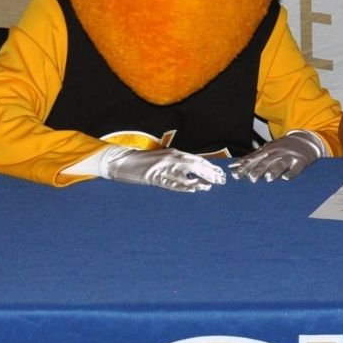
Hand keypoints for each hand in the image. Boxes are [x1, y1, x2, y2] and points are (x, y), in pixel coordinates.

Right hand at [100, 146, 225, 191]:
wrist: (122, 161)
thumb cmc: (144, 161)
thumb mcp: (163, 158)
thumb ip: (177, 163)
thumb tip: (192, 173)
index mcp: (174, 153)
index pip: (195, 159)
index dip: (208, 166)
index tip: (219, 172)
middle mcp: (171, 158)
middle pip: (194, 166)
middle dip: (208, 173)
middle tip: (220, 180)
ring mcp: (163, 167)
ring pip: (185, 175)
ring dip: (198, 181)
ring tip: (209, 187)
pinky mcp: (155, 177)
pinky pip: (171, 183)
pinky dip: (183, 186)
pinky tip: (193, 190)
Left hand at [228, 130, 324, 182]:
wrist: (306, 139)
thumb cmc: (282, 147)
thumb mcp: (267, 149)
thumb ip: (252, 157)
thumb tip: (234, 164)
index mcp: (268, 150)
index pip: (254, 159)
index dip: (245, 167)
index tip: (236, 175)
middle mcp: (278, 152)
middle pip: (267, 161)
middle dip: (259, 169)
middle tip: (251, 179)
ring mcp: (290, 156)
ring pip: (281, 163)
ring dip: (275, 170)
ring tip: (269, 178)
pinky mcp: (301, 161)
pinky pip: (296, 168)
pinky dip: (292, 173)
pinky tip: (287, 178)